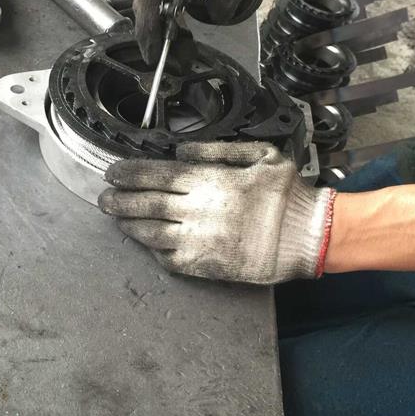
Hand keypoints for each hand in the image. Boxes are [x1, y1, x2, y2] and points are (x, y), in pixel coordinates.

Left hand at [98, 142, 335, 284]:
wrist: (309, 236)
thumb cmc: (288, 193)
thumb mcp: (260, 155)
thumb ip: (217, 150)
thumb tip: (180, 151)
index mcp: (210, 181)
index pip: (156, 175)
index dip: (129, 174)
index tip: (112, 173)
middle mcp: (199, 211)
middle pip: (146, 204)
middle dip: (120, 200)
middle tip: (104, 198)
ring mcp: (200, 241)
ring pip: (151, 233)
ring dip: (129, 226)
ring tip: (118, 220)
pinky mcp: (206, 265)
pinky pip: (169, 259)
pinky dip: (153, 250)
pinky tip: (146, 244)